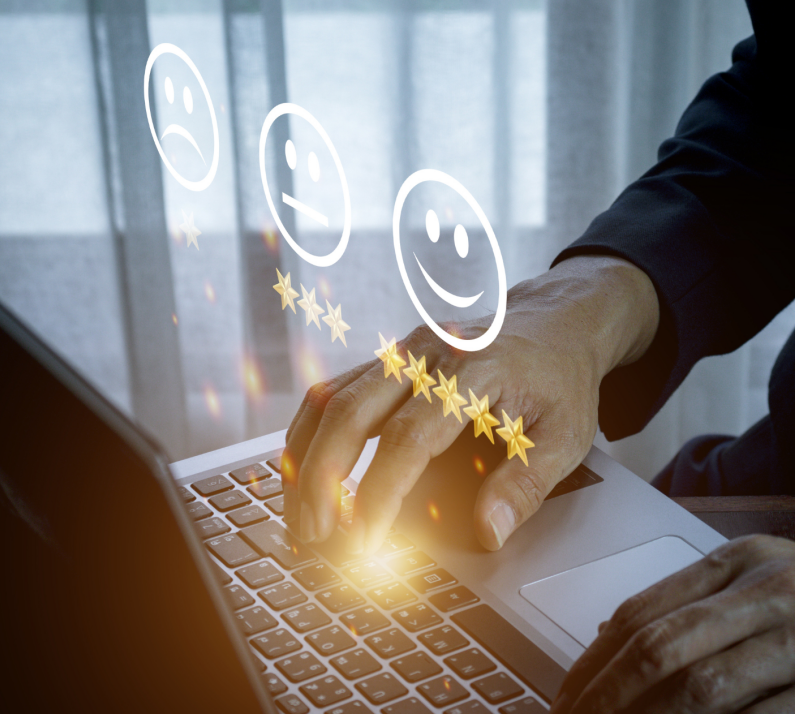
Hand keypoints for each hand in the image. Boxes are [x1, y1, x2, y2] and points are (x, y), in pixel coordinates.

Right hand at [283, 255, 658, 553]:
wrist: (553, 321)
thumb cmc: (558, 377)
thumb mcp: (564, 435)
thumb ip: (525, 485)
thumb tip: (487, 533)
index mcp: (472, 371)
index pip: (408, 439)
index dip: (379, 494)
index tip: (364, 542)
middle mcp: (426, 354)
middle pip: (351, 412)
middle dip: (322, 478)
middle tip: (314, 536)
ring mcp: (402, 350)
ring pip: (331, 397)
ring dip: (305, 455)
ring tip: (299, 511)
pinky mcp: (391, 357)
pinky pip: (335, 388)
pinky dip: (312, 430)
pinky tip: (304, 466)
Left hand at [551, 534, 794, 713]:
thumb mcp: (755, 582)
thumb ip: (691, 602)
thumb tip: (610, 633)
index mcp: (738, 562)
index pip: (643, 610)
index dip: (596, 657)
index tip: (567, 692)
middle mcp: (766, 591)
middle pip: (660, 647)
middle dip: (608, 694)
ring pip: (703, 686)